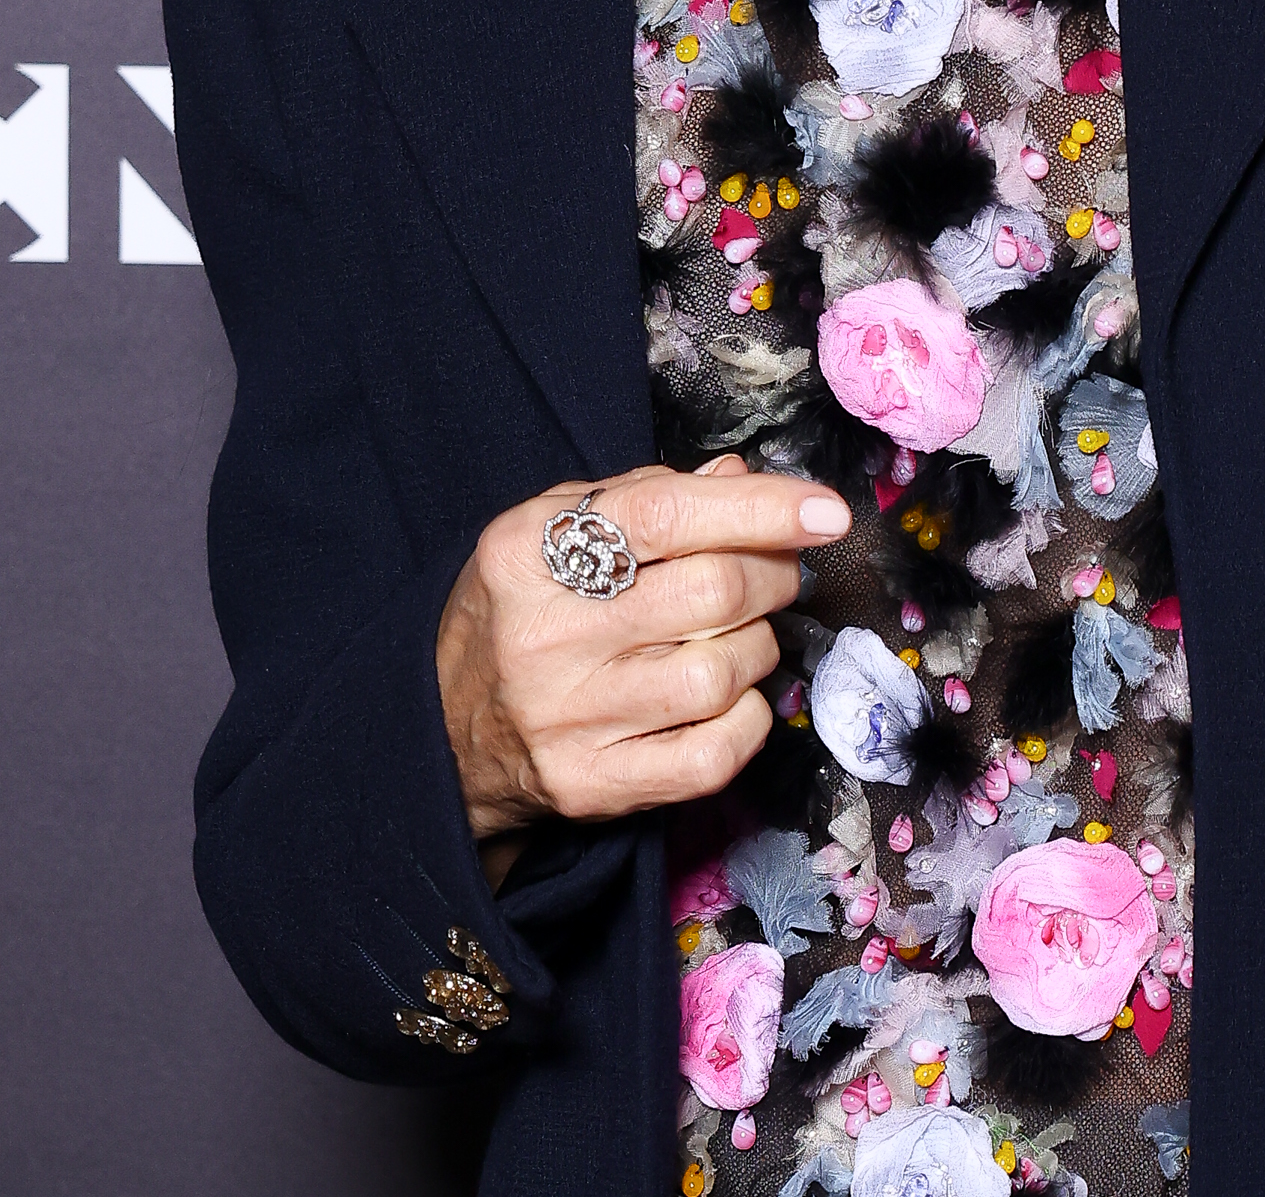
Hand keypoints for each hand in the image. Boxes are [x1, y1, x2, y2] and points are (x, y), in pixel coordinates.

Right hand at [436, 453, 849, 850]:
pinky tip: (731, 699)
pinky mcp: (592, 786)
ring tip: (739, 636)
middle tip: (777, 570)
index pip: (668, 514)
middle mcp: (546, 634)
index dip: (763, 509)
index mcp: (530, 551)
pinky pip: (713, 755)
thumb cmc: (518, 611)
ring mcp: (568, 719)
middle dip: (774, 574)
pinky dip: (748, 721)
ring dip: (759, 647)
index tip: (826, 512)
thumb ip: (647, 495)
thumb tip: (742, 478)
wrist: (438, 735)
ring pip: (723, 673)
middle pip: (713, 593)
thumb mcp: (552, 529)